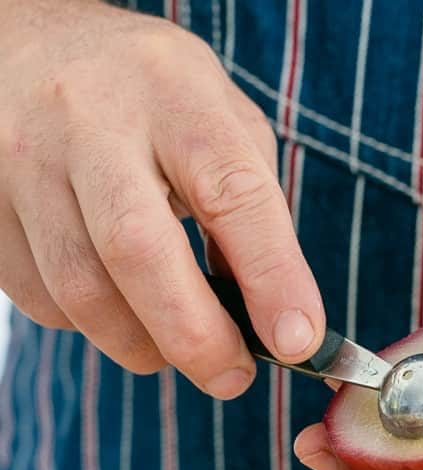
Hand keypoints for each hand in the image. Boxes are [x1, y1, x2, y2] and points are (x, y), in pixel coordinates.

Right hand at [0, 0, 323, 397]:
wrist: (26, 42)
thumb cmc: (149, 97)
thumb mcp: (218, 120)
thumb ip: (252, 209)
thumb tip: (273, 319)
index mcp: (173, 93)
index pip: (232, 193)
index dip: (272, 278)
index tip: (298, 342)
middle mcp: (89, 119)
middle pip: (137, 250)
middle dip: (195, 336)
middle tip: (231, 377)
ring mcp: (24, 161)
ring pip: (82, 291)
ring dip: (142, 344)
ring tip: (176, 347)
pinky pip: (43, 299)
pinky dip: (91, 326)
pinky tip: (117, 305)